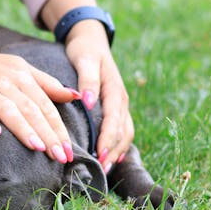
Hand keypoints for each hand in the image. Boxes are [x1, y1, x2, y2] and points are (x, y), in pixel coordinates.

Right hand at [0, 17, 77, 163]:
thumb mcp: (21, 69)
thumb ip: (47, 83)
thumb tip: (75, 96)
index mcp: (23, 76)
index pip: (45, 105)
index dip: (58, 128)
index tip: (69, 150)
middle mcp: (6, 83)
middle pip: (31, 110)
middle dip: (47, 134)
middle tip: (60, 157)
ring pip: (8, 110)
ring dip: (23, 129)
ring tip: (38, 148)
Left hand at [40, 0, 134, 171]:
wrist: (91, 40)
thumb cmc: (85, 50)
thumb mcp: (85, 59)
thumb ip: (88, 80)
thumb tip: (89, 102)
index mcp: (114, 90)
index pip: (114, 119)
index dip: (109, 138)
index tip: (100, 154)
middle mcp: (121, 99)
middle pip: (122, 131)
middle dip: (113, 151)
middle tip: (102, 169)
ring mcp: (120, 104)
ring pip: (125, 132)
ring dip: (117, 151)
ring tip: (106, 168)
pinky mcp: (116, 107)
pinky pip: (122, 129)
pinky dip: (119, 144)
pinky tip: (112, 157)